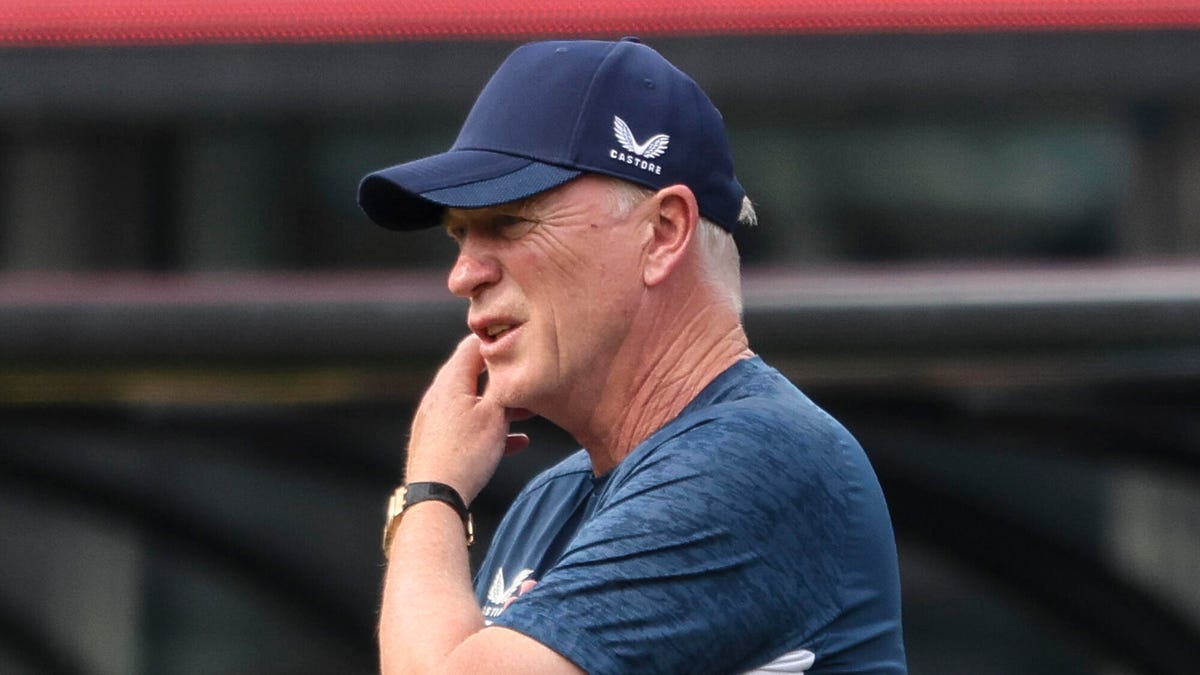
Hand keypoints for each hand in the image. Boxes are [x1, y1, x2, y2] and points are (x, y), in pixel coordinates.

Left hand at [404, 335, 530, 503]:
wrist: (434, 496)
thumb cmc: (464, 454)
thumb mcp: (495, 414)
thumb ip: (503, 386)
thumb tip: (511, 366)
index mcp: (451, 382)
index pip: (473, 345)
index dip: (497, 340)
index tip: (519, 340)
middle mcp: (438, 396)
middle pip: (473, 374)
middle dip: (503, 376)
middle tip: (527, 378)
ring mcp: (435, 419)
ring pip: (473, 402)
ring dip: (500, 405)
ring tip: (527, 412)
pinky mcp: (437, 441)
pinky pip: (467, 427)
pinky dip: (489, 428)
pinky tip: (515, 441)